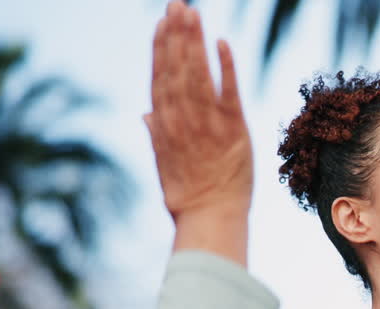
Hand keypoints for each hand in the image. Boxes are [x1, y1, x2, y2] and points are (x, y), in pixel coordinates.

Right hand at [146, 2, 250, 225]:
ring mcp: (207, 122)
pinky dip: (226, 67)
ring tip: (192, 13)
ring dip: (194, 42)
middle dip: (176, 34)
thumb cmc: (188, 196)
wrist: (211, 218)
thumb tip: (145, 113)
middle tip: (178, 5)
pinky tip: (222, 43)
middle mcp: (182, 119)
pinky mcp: (234, 129)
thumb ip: (156, 135)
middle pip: (176, 69)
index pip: (160, 78)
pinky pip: (229, 92)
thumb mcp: (165, 165)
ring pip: (198, 74)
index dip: (160, 49)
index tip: (161, 23)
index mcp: (164, 125)